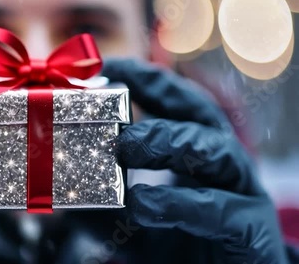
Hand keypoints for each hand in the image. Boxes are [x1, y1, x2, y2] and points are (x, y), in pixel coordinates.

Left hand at [103, 59, 289, 263]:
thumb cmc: (181, 242)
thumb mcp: (136, 216)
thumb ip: (105, 202)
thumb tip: (61, 191)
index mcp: (197, 148)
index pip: (176, 100)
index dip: (145, 78)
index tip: (107, 68)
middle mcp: (222, 161)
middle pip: (200, 115)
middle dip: (155, 102)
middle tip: (111, 118)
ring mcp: (241, 191)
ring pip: (218, 152)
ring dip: (170, 143)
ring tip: (126, 148)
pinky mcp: (250, 228)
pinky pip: (221, 209)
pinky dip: (181, 204)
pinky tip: (145, 204)